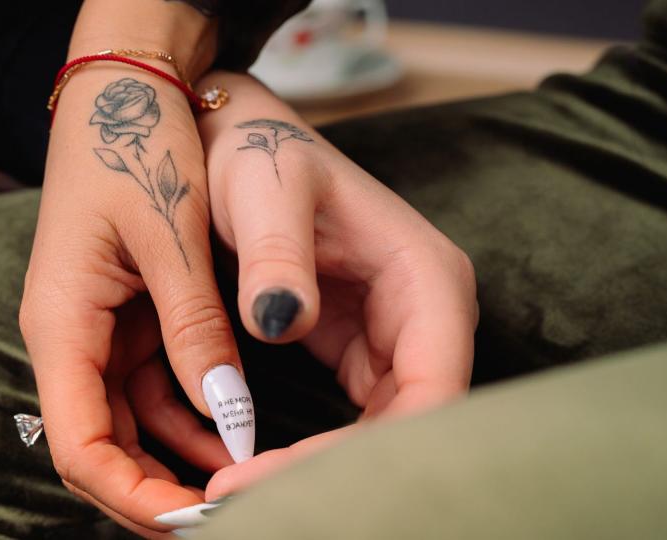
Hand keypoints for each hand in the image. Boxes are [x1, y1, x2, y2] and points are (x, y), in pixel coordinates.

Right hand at [19, 3, 241, 536]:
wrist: (126, 92)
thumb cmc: (136, 147)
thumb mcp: (169, 236)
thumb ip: (195, 326)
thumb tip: (229, 414)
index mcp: (62, 321)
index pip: (79, 446)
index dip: (130, 497)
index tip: (193, 521)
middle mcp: (69, 336)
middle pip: (99, 447)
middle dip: (154, 491)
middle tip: (222, 516)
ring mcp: (96, 329)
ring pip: (127, 423)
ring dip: (176, 459)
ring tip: (240, 480)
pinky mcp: (124, 317)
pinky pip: (150, 385)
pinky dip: (188, 415)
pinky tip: (231, 431)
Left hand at [194, 72, 478, 497]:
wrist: (238, 141)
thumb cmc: (255, 153)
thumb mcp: (263, 185)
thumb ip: (276, 252)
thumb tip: (280, 324)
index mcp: (426, 278)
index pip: (428, 394)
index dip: (363, 451)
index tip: (271, 475)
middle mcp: (424, 315)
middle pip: (409, 427)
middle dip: (336, 474)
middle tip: (243, 500)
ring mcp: (394, 335)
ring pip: (382, 435)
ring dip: (319, 472)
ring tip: (238, 494)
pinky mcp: (358, 350)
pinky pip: (352, 421)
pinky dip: (308, 452)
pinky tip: (252, 470)